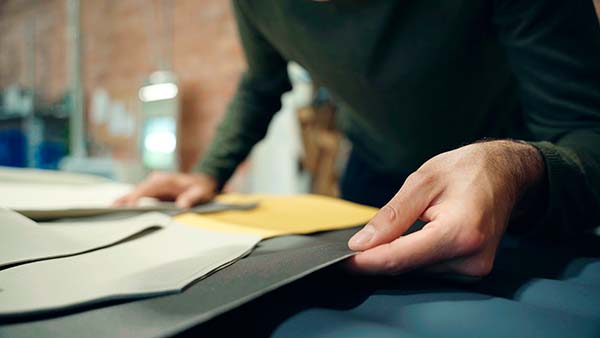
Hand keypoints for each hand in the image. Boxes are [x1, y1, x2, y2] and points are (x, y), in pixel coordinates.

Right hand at [113, 172, 217, 207]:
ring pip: (137, 192)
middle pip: (139, 189)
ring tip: (110, 209)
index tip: (130, 204)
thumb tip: (182, 205)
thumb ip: (192, 198)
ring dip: (125, 200)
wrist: (203, 181)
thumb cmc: (202, 187)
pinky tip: (120, 207)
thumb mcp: (201, 193)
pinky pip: (140, 195)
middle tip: (112, 208)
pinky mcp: (154, 190)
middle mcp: (158, 180)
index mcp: (167, 180)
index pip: (149, 187)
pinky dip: (130, 200)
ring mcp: (155, 184)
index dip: (138, 195)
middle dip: (126, 198)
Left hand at [347, 140, 544, 275]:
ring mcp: (474, 269)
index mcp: (460, 232)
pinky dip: (413, 256)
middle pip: (407, 267)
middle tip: (352, 244)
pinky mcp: (472, 270)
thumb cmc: (466, 169)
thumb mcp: (422, 182)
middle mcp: (470, 259)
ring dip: (396, 256)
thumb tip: (361, 244)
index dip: (366, 262)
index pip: (400, 258)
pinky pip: (430, 269)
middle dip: (377, 258)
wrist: (506, 172)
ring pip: (416, 270)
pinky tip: (407, 239)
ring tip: (388, 233)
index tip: (340, 260)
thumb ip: (391, 216)